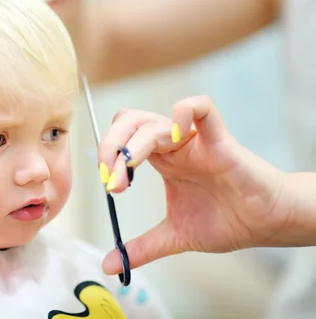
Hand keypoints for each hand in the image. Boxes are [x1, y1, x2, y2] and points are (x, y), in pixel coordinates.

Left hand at [97, 95, 286, 274]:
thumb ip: (142, 247)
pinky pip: (202, 109)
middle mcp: (173, 144)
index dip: (108, 155)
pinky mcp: (220, 141)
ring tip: (126, 174)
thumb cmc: (227, 220)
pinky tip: (174, 136)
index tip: (107, 185)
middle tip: (109, 179)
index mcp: (161, 159)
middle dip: (110, 146)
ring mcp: (194, 140)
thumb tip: (109, 265)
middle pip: (129, 122)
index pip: (122, 138)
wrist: (266, 224)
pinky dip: (184, 112)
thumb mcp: (175, 236)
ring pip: (152, 122)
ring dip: (132, 146)